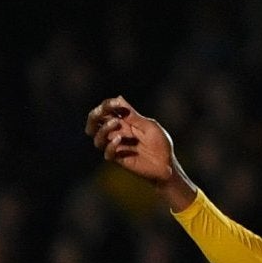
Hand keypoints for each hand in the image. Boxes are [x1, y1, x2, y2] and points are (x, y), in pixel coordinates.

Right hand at [86, 96, 195, 210]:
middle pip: (94, 123)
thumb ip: (133, 115)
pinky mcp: (119, 159)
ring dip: (103, 128)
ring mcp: (117, 147)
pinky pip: (107, 153)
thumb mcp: (149, 126)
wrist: (167, 165)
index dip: (107, 105)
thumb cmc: (160, 143)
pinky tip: (119, 139)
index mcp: (123, 123)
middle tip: (102, 112)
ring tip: (116, 123)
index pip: (106, 111)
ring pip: (97, 137)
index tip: (117, 103)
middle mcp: (116, 133)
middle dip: (94, 115)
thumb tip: (119, 98)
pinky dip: (110, 146)